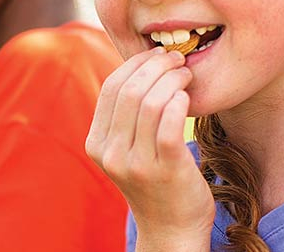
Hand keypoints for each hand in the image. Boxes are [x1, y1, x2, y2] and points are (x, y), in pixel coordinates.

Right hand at [86, 47, 213, 247]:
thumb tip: (140, 67)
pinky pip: (169, 124)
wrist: (171, 229)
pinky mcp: (165, 170)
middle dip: (156, 66)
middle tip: (176, 58)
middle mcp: (111, 153)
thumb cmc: (153, 180)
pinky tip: (187, 95)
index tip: (155, 54)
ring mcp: (136, 164)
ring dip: (171, 79)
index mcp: (96, 143)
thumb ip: (124, 116)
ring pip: (150, 102)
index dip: (134, 64)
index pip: (111, 88)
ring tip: (185, 74)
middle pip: (130, 91)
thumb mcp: (125, 149)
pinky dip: (178, 101)